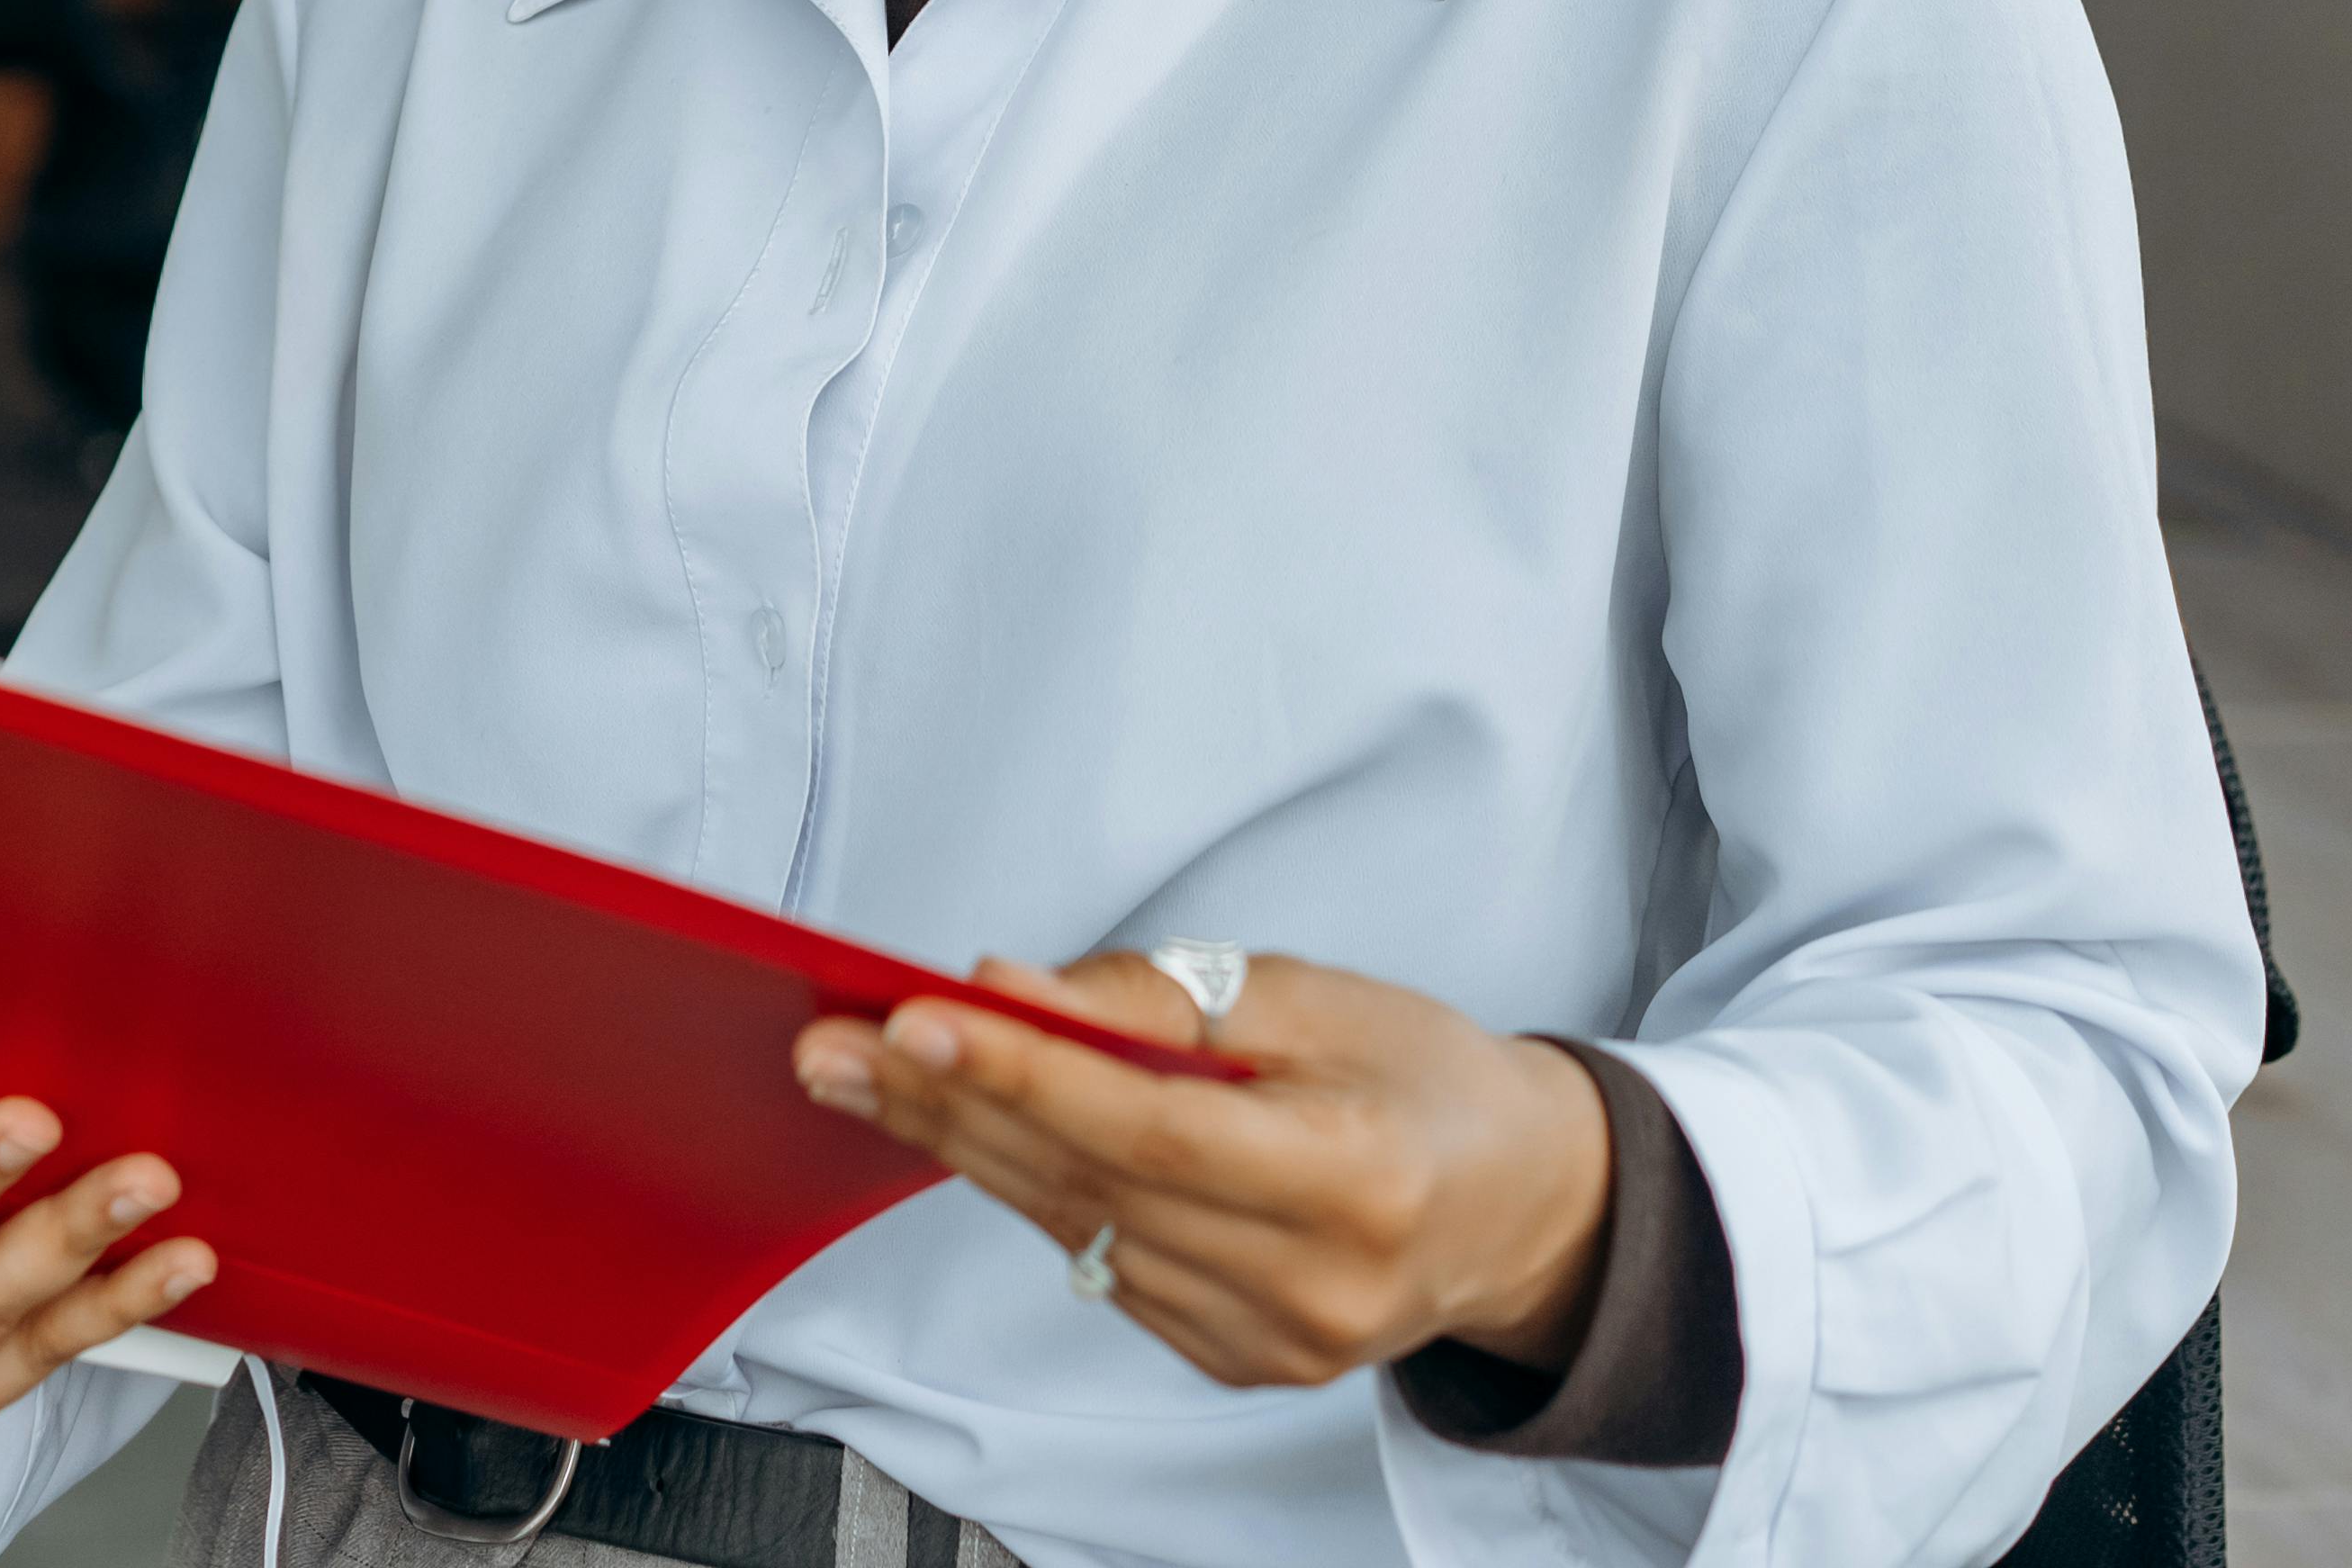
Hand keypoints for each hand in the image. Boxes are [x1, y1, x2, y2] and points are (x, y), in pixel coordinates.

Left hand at [794, 951, 1614, 1388]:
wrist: (1518, 1207)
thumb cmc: (1423, 1081)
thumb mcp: (1314, 997)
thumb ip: (1157, 1002)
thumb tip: (1010, 988)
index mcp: (1355, 1178)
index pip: (1149, 1130)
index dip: (1023, 1073)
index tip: (914, 1019)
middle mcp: (1312, 1283)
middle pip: (1089, 1183)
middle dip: (947, 1103)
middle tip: (833, 1045)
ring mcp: (1270, 1341)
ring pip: (1075, 1227)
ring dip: (961, 1144)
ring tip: (862, 1074)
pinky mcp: (1235, 1363)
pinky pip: (1100, 1263)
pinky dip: (1032, 1190)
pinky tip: (965, 1130)